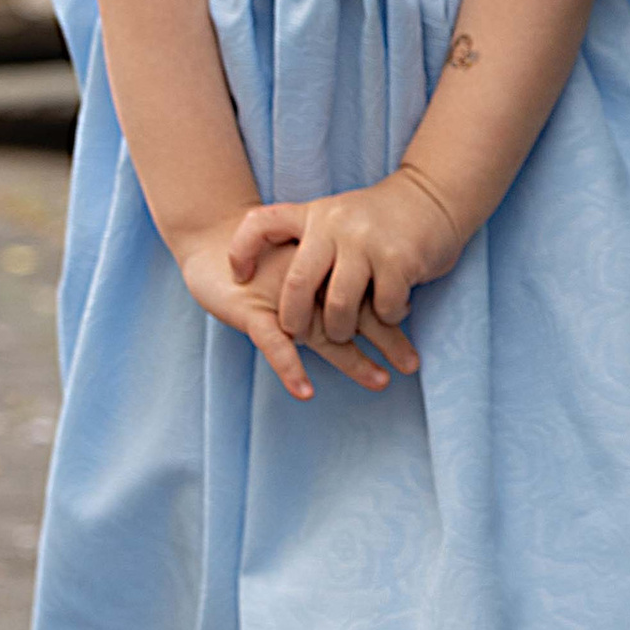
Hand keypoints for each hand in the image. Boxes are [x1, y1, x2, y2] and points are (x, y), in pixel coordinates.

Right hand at [171, 226, 403, 400]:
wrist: (213, 238)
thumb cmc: (267, 260)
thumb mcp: (310, 274)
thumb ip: (348, 290)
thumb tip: (402, 309)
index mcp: (329, 271)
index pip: (368, 295)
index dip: (393, 316)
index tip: (417, 339)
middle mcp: (312, 285)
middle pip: (357, 315)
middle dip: (388, 341)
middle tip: (413, 365)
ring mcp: (284, 299)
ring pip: (324, 333)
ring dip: (353, 360)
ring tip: (381, 381)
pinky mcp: (253, 313)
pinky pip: (274, 344)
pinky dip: (289, 367)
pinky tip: (305, 391)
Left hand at [226, 165, 461, 372]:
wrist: (434, 196)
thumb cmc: (380, 218)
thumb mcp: (337, 216)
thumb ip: (311, 240)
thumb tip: (271, 282)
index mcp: (315, 214)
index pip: (261, 224)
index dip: (241, 251)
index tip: (239, 276)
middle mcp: (336, 225)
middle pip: (298, 284)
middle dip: (295, 320)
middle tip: (297, 336)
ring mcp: (368, 243)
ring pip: (340, 305)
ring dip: (340, 329)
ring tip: (344, 332)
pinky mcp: (400, 261)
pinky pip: (384, 308)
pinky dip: (387, 317)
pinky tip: (392, 311)